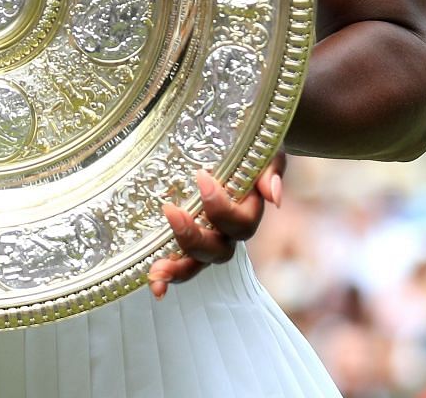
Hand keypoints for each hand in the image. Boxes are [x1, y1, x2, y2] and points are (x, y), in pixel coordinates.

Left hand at [147, 153, 284, 298]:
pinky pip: (183, 263)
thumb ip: (270, 170)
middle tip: (170, 211)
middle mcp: (229, 233)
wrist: (241, 142)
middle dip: (194, 238)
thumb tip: (273, 196)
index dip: (221, 207)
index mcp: (248, 212)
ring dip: (178, 268)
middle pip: (219, 250)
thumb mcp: (265, 152)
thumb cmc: (251, 148)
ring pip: (199, 263)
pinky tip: (153, 283)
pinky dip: (169, 275)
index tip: (201, 176)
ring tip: (156, 271)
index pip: (241, 223)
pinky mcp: (189, 240)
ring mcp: (210, 239)